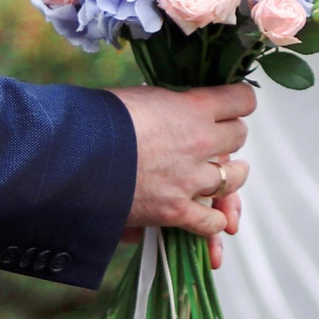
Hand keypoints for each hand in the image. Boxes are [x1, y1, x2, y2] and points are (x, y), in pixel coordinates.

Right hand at [114, 82, 253, 267]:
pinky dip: (214, 221)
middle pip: (238, 136)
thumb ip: (169, 104)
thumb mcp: (141, 96)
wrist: (76, 155)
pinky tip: (213, 217)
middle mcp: (200, 142)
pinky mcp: (176, 210)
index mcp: (193, 108)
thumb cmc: (100, 118)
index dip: (239, 101)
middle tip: (218, 138)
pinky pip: (210, 222)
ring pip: (234, 179)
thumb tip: (175, 108)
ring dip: (232, 176)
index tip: (233, 104)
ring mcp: (191, 179)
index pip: (241, 100)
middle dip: (229, 136)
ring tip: (228, 173)